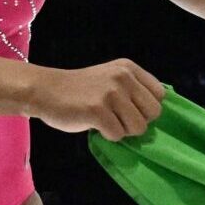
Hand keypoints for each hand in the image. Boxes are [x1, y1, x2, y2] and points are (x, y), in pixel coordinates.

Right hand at [29, 58, 164, 140]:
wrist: (45, 90)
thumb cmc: (79, 90)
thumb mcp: (110, 78)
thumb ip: (133, 88)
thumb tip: (155, 112)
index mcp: (129, 68)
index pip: (159, 95)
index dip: (146, 108)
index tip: (128, 109)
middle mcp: (123, 77)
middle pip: (153, 113)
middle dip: (137, 121)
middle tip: (116, 118)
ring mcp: (110, 93)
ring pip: (138, 127)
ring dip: (122, 130)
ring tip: (105, 121)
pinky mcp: (97, 110)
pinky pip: (118, 135)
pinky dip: (107, 135)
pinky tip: (94, 125)